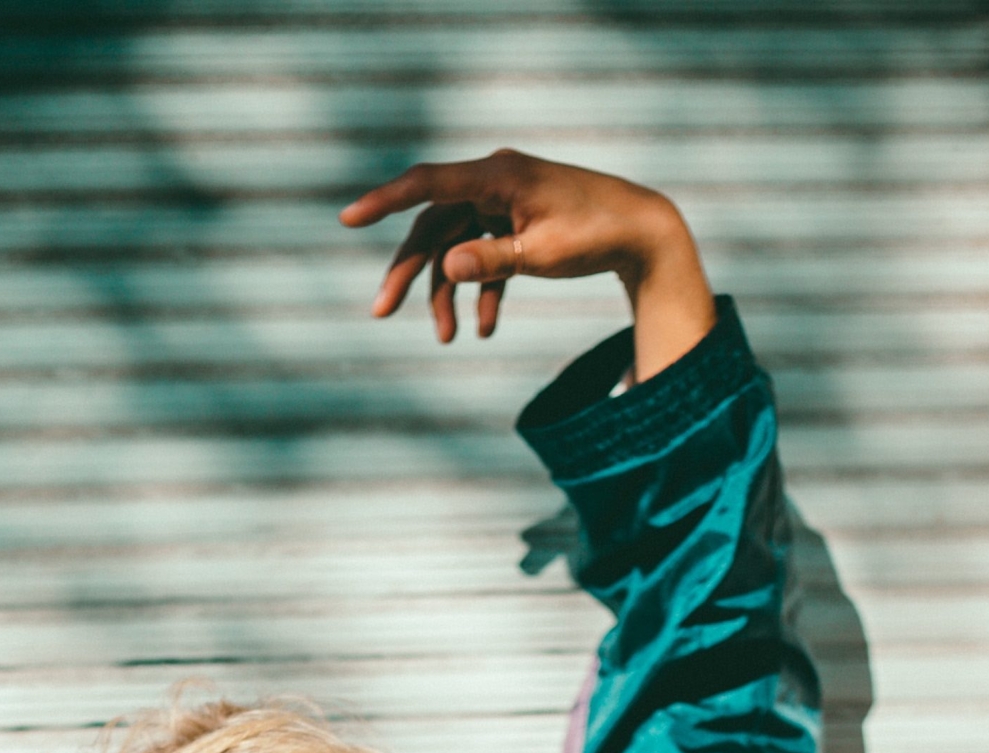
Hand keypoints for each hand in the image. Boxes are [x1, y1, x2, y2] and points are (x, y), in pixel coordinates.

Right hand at [340, 150, 716, 380]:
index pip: (427, 184)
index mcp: (497, 176)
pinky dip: (483, 292)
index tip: (348, 219)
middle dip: (409, 273)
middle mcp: (494, 182)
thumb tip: (447, 267)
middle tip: (380, 312)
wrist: (641, 231)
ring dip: (448, 294)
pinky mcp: (514, 223)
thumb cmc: (595, 235)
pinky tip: (485, 330)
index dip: (384, 202)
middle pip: (433, 226)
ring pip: (456, 247)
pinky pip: (484, 257)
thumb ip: (492, 261)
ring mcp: (503, 203)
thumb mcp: (542, 253)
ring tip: (449, 340)